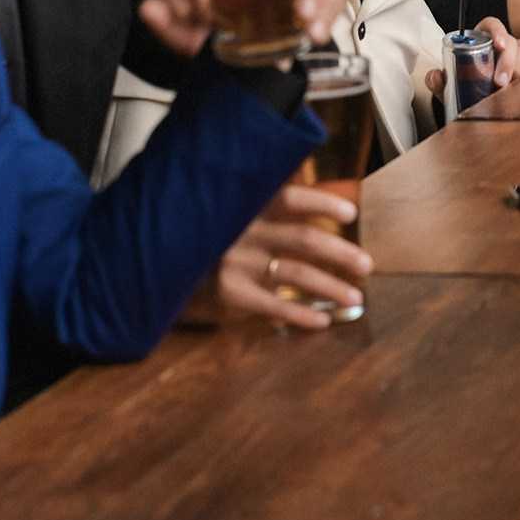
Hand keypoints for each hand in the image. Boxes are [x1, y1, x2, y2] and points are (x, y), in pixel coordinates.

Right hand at [203, 184, 371, 329]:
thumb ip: (258, 204)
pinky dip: (301, 314)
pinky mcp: (228, 293)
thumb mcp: (224, 209)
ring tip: (356, 297)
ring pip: (296, 273)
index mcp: (246, 204)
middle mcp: (243, 230)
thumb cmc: (201, 234)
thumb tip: (308, 206)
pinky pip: (274, 305)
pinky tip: (322, 321)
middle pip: (303, 238)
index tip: (352, 214)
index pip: (291, 197)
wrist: (153, 260)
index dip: (323, 204)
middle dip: (341, 253)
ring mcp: (235, 262)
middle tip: (367, 265)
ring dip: (331, 287)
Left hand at [423, 17, 519, 110]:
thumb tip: (436, 76)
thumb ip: (437, 80)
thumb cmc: (463, 85)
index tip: (498, 46)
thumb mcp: (449, 83)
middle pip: (512, 40)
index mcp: (481, 39)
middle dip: (509, 61)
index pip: (493, 24)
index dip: (499, 31)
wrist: (473, 99)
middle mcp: (501, 43)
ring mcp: (516, 53)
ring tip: (511, 84)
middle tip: (500, 82)